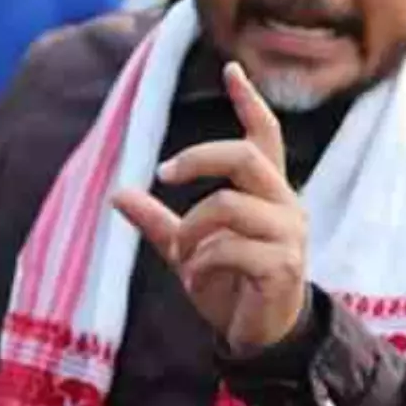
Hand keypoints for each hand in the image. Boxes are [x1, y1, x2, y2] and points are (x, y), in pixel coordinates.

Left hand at [114, 63, 308, 355]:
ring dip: (192, 231)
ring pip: (228, 206)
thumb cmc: (230, 285)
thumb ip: (158, 221)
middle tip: (163, 173)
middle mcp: (284, 204)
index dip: (249, 101)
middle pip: (244, 157)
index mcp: (266, 192)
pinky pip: (231, 248)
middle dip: (198, 158)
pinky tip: (197, 280)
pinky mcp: (283, 265)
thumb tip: (117, 193)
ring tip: (184, 259)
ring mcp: (288, 234)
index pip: (265, 136)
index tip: (231, 68)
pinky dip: (202, 262)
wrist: (259, 337)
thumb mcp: (186, 249)